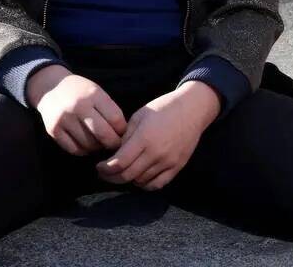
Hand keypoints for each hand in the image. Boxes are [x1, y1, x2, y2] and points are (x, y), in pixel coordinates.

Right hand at [28, 64, 126, 155]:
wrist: (50, 87)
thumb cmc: (80, 91)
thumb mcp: (96, 92)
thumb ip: (109, 109)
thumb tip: (123, 133)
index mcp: (93, 94)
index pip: (115, 118)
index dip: (122, 129)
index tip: (124, 133)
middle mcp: (78, 106)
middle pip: (103, 134)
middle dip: (113, 143)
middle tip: (116, 145)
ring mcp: (64, 119)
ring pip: (89, 144)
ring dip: (98, 147)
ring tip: (100, 143)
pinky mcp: (53, 130)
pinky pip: (74, 149)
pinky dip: (84, 151)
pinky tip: (87, 145)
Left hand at [96, 81, 220, 190]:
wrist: (193, 109)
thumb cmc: (164, 108)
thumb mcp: (140, 115)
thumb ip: (126, 136)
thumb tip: (114, 153)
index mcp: (144, 138)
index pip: (119, 162)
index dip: (105, 168)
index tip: (99, 167)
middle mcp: (156, 153)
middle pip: (128, 175)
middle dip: (112, 177)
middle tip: (105, 174)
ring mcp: (168, 162)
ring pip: (141, 181)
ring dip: (128, 179)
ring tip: (122, 172)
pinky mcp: (177, 166)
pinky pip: (157, 184)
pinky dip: (145, 184)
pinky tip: (139, 177)